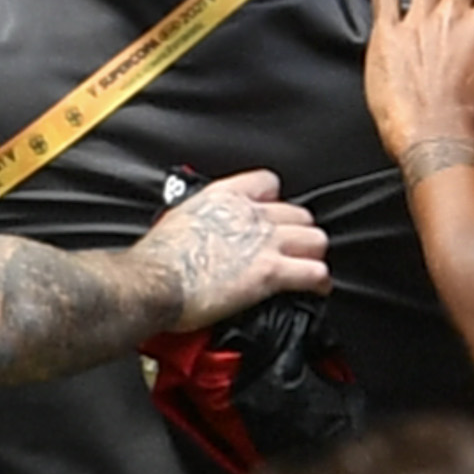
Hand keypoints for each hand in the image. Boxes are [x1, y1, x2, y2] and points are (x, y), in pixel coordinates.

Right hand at [135, 169, 332, 329]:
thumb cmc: (156, 259)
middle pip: (299, 214)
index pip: (269, 183)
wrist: (153, 281)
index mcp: (225, 197)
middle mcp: (250, 214)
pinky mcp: (270, 272)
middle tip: (293, 249)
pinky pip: (314, 272)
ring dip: (313, 254)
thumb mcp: (178, 221)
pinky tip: (317, 289)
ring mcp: (264, 242)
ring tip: (309, 267)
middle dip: (299, 232)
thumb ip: (201, 221)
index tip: (272, 216)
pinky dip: (320, 282)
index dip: (275, 202)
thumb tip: (200, 234)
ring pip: (315, 239)